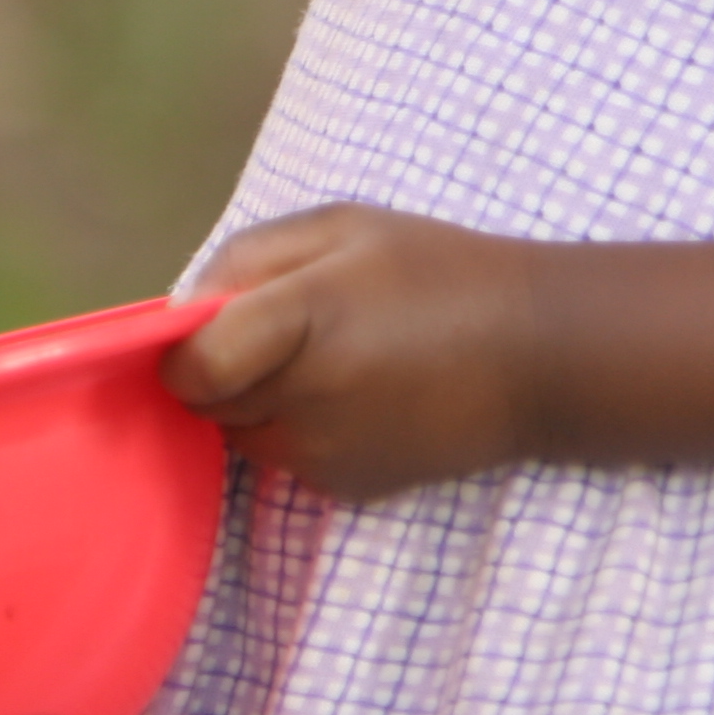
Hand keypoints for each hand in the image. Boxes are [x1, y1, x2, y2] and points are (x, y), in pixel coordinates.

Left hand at [163, 204, 535, 500]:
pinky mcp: (344, 488)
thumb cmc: (433, 271)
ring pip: (239, 433)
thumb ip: (246, 258)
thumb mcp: (341, 226)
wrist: (533, 355)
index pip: (190, 366)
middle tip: (281, 329)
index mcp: (301, 320)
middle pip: (206, 400)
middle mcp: (305, 399)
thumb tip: (180, 309)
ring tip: (323, 358)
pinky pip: (283, 458)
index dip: (183, 346)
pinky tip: (353, 395)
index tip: (213, 320)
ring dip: (255, 399)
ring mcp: (325, 454)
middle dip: (222, 367)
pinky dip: (294, 429)